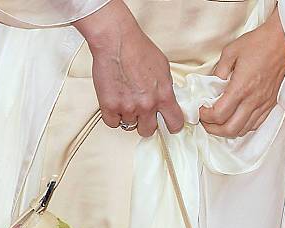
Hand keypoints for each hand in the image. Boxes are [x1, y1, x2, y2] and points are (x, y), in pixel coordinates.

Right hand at [73, 0, 182, 136]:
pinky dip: (113, 115)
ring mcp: (128, 108)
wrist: (117, 41)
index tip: (169, 125)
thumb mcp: (163, 67)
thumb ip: (165, 87)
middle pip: (148, 130)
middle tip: (141, 112)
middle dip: (145, 123)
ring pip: (128, 125)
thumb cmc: (138, 49)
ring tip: (124, 97)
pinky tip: (114, 102)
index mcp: (164, 95)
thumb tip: (166, 98)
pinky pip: (112, 123)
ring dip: (127, 115)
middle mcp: (147, 105)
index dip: (172, 125)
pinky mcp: (110, 107)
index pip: (175, 123)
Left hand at [200, 8, 284, 137]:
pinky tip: (235, 118)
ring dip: (227, 130)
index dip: (205, 116)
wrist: (284, 39)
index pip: (219, 114)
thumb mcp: (230, 52)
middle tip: (206, 121)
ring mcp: (263, 104)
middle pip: (229, 129)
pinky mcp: (270, 104)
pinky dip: (242, 126)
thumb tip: (211, 86)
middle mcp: (253, 99)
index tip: (201, 109)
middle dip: (213, 128)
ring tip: (219, 121)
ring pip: (242, 130)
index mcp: (241, 87)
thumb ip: (218, 71)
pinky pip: (255, 124)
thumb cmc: (259, 43)